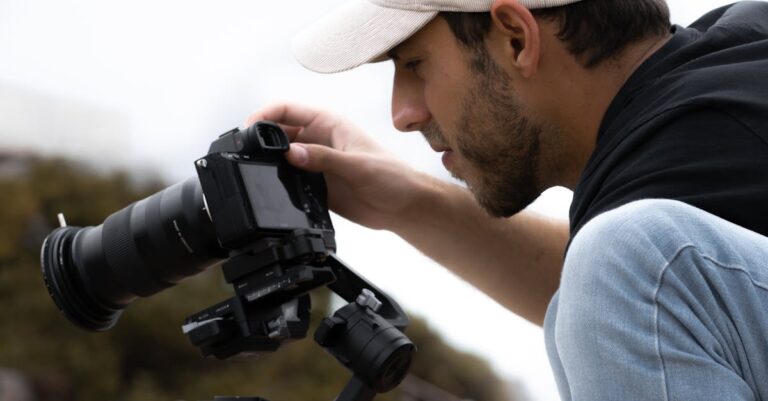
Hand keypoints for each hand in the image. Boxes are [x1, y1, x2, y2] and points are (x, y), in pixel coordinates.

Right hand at [245, 103, 428, 230]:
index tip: (250, 127)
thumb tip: (292, 153)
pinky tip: (274, 191)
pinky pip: (288, 180)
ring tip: (258, 174)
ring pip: (280, 158)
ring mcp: (315, 163)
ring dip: (269, 164)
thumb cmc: (392, 177)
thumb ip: (325, 159)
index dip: (266, 114)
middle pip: (278, 133)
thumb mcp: (359, 165)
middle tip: (249, 155)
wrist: (403, 207)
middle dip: (261, 141)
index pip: (288, 109)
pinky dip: (278, 184)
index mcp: (329, 123)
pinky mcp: (314, 184)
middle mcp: (318, 140)